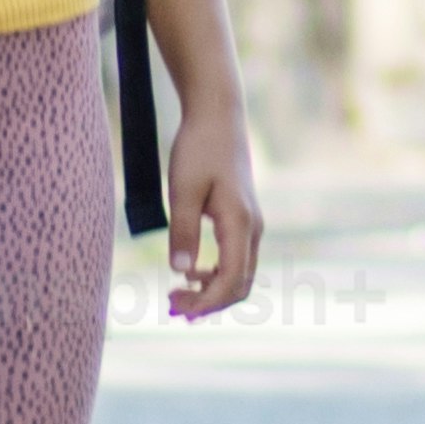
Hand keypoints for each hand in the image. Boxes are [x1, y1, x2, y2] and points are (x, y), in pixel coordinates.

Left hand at [154, 105, 265, 320]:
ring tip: (177, 293)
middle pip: (239, 284)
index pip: (231, 280)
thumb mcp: (183, 189)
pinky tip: (191, 272)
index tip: (177, 307)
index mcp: (240, 224)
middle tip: (172, 305)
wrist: (218, 116)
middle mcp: (252, 229)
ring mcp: (250, 224)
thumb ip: (183, 231)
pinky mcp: (242, 219)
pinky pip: (235, 259)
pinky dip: (215, 275)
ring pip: (239, 274)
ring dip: (211, 290)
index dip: (207, 302)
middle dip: (209, 302)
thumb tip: (180, 271)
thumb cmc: (199, 148)